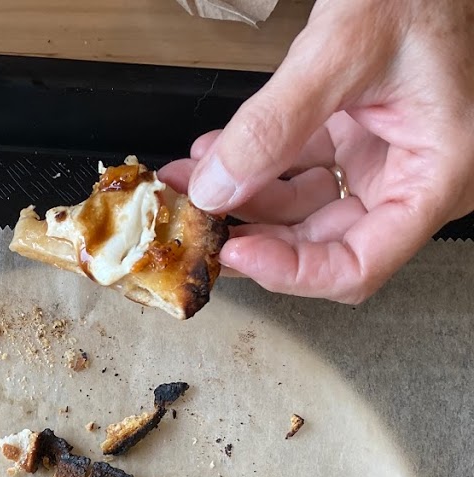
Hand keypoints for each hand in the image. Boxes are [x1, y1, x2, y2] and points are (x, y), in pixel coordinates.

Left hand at [160, 0, 473, 302]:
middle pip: (325, 244)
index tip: (237, 250)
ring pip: (305, 211)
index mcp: (438, 174)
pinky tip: (219, 156)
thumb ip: (275, 124)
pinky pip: (303, 170)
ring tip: (194, 182)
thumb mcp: (343, 48)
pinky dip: (259, 165)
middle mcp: (415, 177)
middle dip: (255, 234)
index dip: (292, 271)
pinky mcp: (361, 137)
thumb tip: (217, 186)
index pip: (359, 266)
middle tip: (200, 226)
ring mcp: (386, 159)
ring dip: (245, 199)